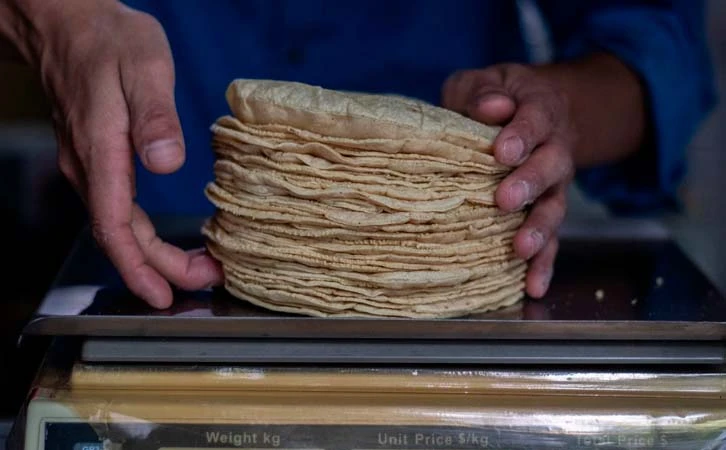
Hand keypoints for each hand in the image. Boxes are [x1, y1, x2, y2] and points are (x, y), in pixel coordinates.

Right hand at [4, 0, 222, 306]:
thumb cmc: (107, 40)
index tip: (165, 295)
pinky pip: (118, 210)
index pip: (116, 226)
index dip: (141, 267)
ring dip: (155, 255)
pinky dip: (145, 234)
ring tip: (197, 267)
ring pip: (119, 226)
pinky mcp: (98, 159)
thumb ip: (155, 117)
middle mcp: (89, 168)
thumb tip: (168, 164)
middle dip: (160, 269)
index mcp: (100, 152)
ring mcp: (90, 165)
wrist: (68, 22)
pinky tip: (167, 240)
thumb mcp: (143, 68)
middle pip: (120, 237)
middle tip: (205, 281)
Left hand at [442, 64, 576, 297]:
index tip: (503, 149)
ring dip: (540, 229)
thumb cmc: (498, 98)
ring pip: (555, 206)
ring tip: (522, 249)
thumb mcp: (485, 82)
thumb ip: (482, 92)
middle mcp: (554, 149)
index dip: (521, 134)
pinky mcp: (546, 211)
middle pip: (551, 166)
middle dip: (530, 183)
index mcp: (539, 110)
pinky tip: (533, 286)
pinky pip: (552, 239)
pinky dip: (545, 263)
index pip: (534, 120)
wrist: (536, 110)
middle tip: (505, 200)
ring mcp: (554, 184)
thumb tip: (492, 107)